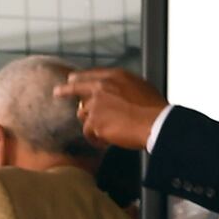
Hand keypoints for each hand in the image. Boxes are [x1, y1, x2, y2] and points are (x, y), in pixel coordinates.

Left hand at [53, 68, 168, 150]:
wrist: (156, 122)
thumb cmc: (153, 108)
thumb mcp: (139, 86)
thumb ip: (121, 87)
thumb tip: (113, 92)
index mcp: (114, 77)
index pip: (86, 77)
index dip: (74, 81)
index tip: (64, 83)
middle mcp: (101, 88)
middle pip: (79, 94)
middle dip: (71, 96)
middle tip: (62, 96)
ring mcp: (96, 105)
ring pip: (84, 116)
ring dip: (93, 124)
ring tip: (109, 131)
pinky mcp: (95, 122)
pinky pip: (89, 133)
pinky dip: (96, 139)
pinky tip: (105, 142)